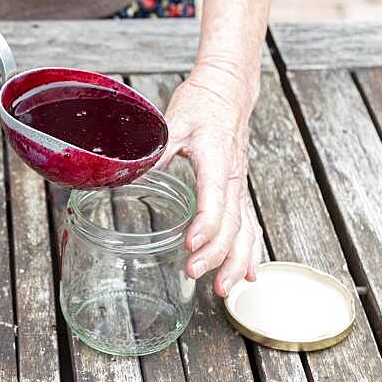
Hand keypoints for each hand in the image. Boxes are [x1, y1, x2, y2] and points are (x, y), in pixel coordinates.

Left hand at [159, 59, 261, 296]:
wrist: (227, 91)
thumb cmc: (201, 104)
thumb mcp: (171, 122)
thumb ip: (154, 149)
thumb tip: (131, 172)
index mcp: (216, 160)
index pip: (215, 199)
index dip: (205, 224)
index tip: (189, 244)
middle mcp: (233, 178)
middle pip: (232, 224)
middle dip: (216, 254)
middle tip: (195, 274)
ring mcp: (238, 187)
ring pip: (246, 231)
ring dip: (237, 262)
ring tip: (225, 290)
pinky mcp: (237, 190)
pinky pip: (249, 226)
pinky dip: (250, 252)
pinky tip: (250, 274)